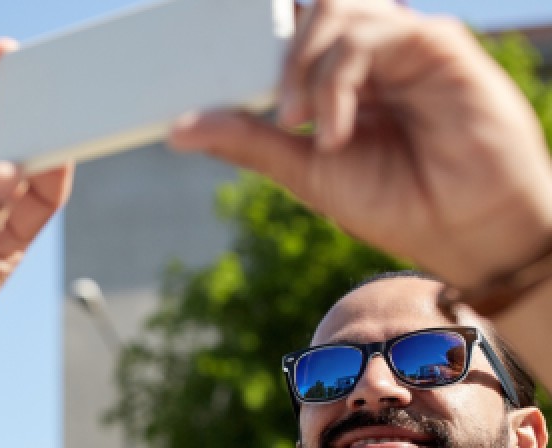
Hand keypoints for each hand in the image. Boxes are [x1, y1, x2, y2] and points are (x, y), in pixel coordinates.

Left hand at [168, 0, 551, 287]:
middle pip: (307, 8)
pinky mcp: (436, 45)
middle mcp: (371, 51)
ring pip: (332, 11)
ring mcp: (403, 44)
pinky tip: (334, 132)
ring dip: (301, 68)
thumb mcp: (303, 170)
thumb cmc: (395, 201)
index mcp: (340, 74)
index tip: (201, 53)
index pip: (290, 30)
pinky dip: (336, 82)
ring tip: (300, 126)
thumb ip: (247, 140)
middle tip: (272, 112)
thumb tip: (177, 128)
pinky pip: (367, 36)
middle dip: (272, 54)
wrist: (462, 231)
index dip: (251, 33)